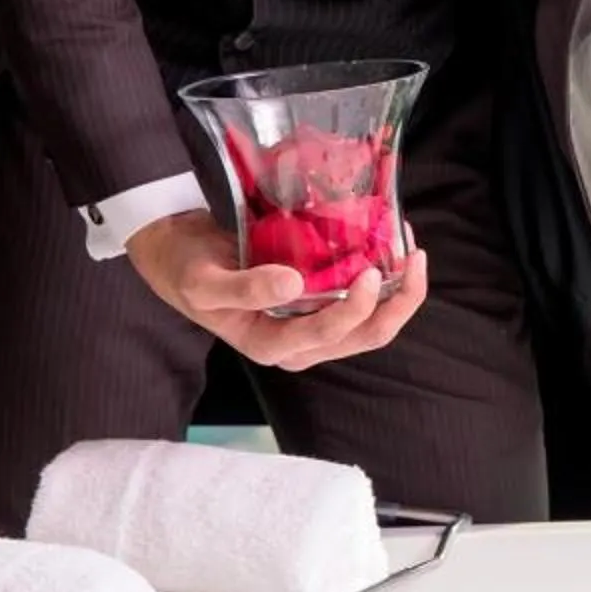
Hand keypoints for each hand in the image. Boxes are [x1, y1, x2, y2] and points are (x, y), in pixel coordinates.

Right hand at [123, 209, 428, 371]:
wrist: (177, 253)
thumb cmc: (186, 269)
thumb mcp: (203, 282)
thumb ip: (242, 288)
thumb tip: (292, 284)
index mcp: (270, 345)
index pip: (329, 335)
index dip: (357, 307)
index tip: (370, 269)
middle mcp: (299, 342)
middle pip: (366, 336)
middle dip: (400, 302)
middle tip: (414, 255)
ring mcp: (313, 325)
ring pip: (373, 323)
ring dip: (401, 291)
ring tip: (412, 249)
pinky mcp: (320, 303)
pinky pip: (364, 301)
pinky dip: (387, 279)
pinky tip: (393, 246)